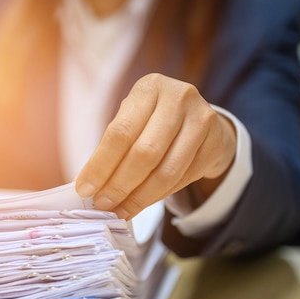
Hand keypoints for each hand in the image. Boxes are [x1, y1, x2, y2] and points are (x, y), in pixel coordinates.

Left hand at [75, 73, 236, 219]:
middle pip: (144, 153)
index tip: (84, 189)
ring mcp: (201, 120)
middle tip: (102, 204)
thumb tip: (87, 186)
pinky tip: (141, 204)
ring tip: (119, 210)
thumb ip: (112, 147)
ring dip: (139, 197)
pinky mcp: (214, 144)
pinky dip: (157, 197)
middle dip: (119, 184)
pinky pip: (182, 180)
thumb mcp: (134, 120)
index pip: (120, 132)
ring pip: (166, 171)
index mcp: (149, 88)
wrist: (201, 120)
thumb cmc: (155, 121)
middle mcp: (178, 98)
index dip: (101, 165)